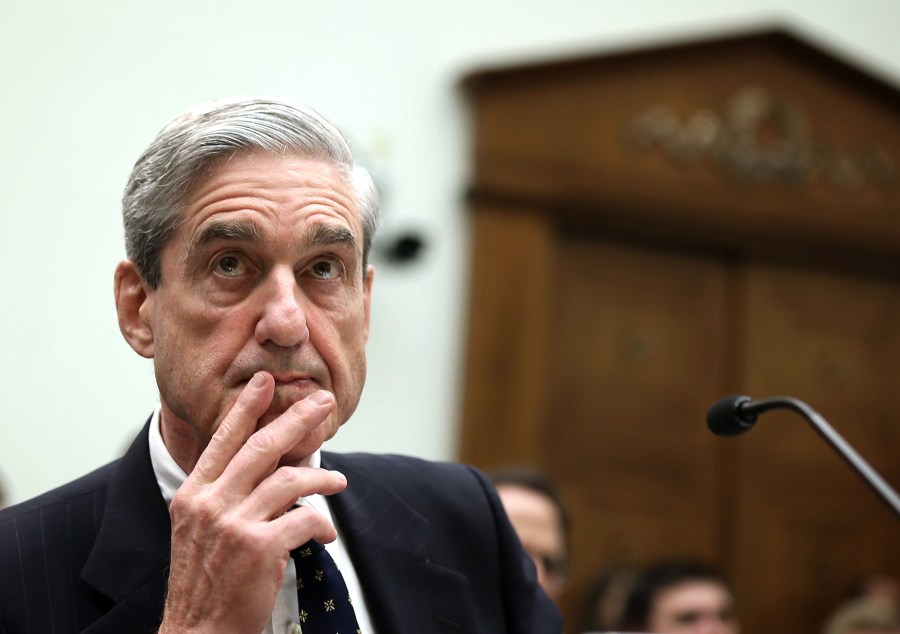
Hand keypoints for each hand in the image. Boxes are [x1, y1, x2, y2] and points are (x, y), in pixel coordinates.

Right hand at [158, 372, 347, 633]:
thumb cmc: (203, 583)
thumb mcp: (199, 530)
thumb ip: (223, 496)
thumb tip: (266, 468)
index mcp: (193, 495)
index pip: (223, 440)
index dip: (246, 408)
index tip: (264, 382)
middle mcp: (210, 504)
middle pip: (261, 447)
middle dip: (296, 420)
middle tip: (322, 403)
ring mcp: (234, 525)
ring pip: (288, 480)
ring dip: (320, 478)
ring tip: (338, 483)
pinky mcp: (260, 548)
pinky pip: (304, 520)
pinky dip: (320, 524)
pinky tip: (325, 532)